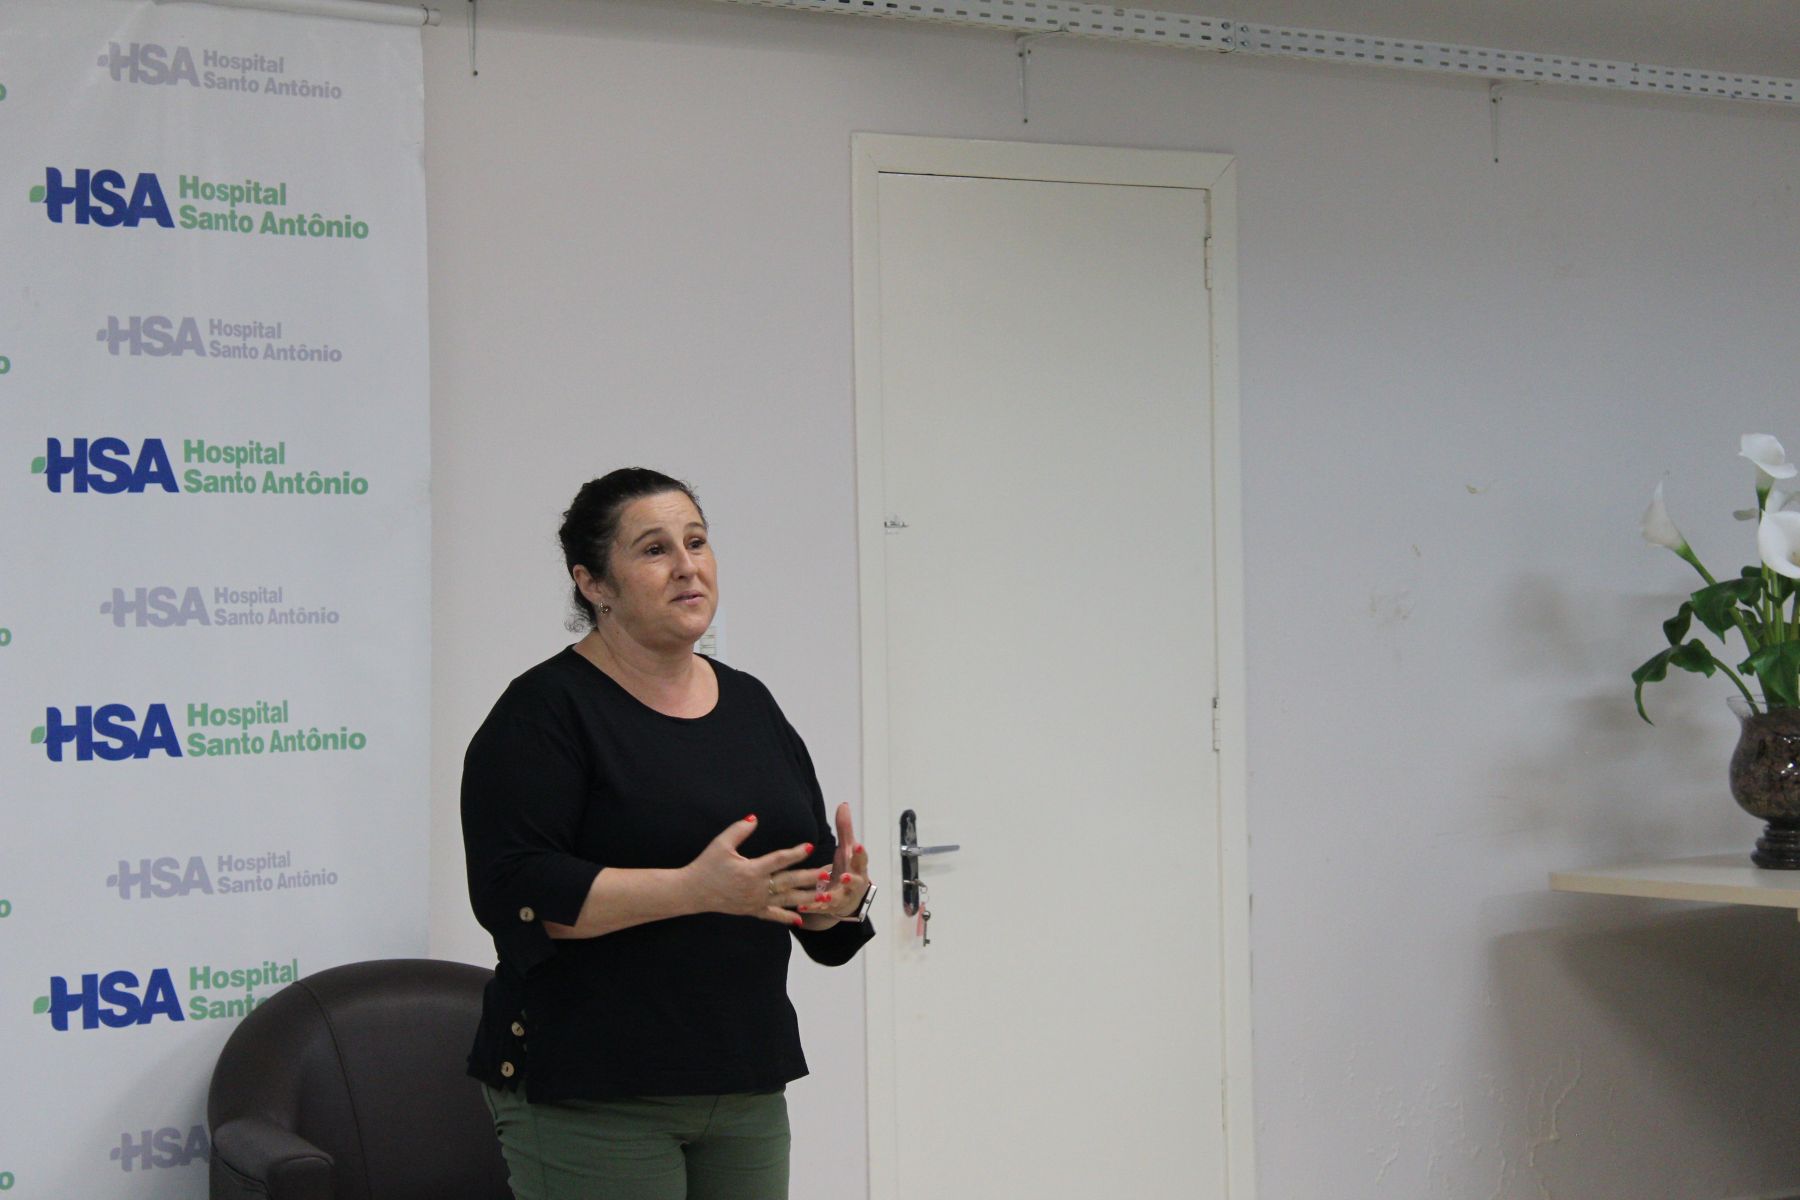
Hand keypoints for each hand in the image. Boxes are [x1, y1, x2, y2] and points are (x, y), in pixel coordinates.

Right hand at [684, 816, 817, 926]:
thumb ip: (739, 830)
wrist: (692, 892)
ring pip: (785, 901)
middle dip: (809, 877)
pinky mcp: (751, 910)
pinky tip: (801, 921)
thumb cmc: (706, 865)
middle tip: (827, 873)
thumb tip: (754, 817)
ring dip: (805, 898)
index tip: (809, 847)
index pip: (778, 860)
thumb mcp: (720, 844)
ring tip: (823, 896)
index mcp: (750, 871)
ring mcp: (755, 901)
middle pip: (788, 882)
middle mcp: (756, 888)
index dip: (795, 853)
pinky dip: (786, 918)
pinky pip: (772, 916)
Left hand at [798, 803, 871, 924]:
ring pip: (838, 899)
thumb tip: (843, 805)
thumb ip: (844, 828)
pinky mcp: (831, 908)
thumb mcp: (846, 849)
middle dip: (851, 880)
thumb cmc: (848, 867)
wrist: (848, 899)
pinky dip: (812, 909)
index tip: (856, 846)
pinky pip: (821, 910)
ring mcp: (843, 897)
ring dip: (830, 897)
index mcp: (858, 867)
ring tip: (822, 896)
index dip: (860, 854)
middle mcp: (854, 884)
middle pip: (855, 882)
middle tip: (845, 877)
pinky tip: (801, 907)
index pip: (862, 860)